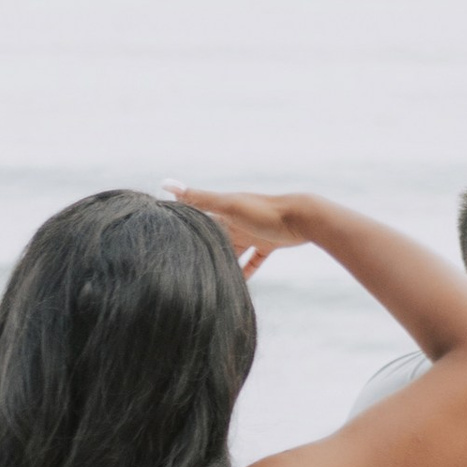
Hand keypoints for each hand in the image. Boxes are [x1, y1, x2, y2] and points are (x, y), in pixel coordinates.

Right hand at [165, 186, 318, 275]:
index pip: (199, 214)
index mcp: (225, 208)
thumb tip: (165, 183)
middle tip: (186, 266)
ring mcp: (253, 231)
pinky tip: (239, 284)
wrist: (301, 218)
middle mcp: (237, 220)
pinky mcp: (269, 243)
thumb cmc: (263, 211)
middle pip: (216, 236)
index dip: (185, 223)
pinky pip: (254, 259)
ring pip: (234, 250)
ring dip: (224, 262)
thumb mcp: (227, 205)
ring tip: (209, 278)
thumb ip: (198, 197)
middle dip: (203, 248)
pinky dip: (247, 270)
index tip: (166, 234)